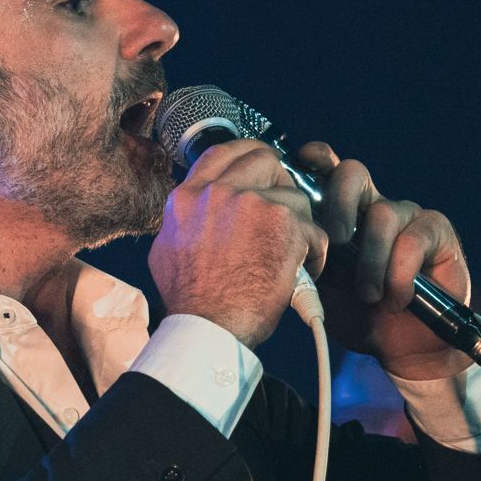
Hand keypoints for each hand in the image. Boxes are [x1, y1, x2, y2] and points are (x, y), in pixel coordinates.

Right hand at [148, 138, 327, 346]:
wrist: (208, 328)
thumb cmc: (190, 302)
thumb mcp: (167, 252)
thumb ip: (183, 223)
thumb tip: (191, 213)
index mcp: (188, 198)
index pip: (221, 153)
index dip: (248, 154)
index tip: (262, 164)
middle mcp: (217, 192)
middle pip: (264, 160)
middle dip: (282, 183)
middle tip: (287, 211)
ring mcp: (251, 203)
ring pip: (295, 198)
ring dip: (300, 227)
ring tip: (296, 256)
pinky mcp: (282, 223)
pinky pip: (313, 230)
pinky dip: (314, 253)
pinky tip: (304, 272)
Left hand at [289, 141, 472, 380]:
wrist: (401, 348)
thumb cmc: (357, 315)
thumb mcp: (320, 288)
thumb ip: (302, 257)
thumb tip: (277, 237)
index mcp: (340, 212)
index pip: (325, 169)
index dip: (313, 162)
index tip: (298, 172)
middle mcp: (372, 205)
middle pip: (353, 173)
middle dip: (338, 203)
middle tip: (334, 240)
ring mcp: (406, 215)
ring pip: (383, 213)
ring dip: (371, 260)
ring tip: (368, 296)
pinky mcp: (436, 231)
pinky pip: (413, 240)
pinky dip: (399, 275)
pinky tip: (396, 299)